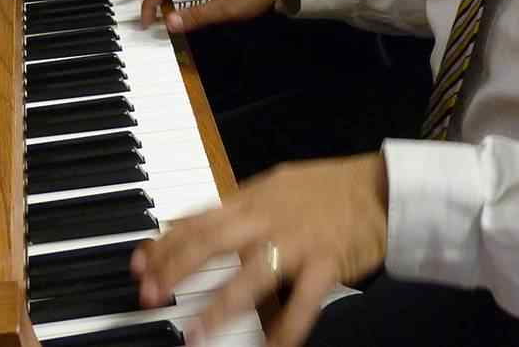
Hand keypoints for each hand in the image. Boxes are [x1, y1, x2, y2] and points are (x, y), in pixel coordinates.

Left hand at [132, 154, 389, 346]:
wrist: (381, 188)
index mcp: (253, 198)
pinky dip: (287, 331)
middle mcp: (269, 217)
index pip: (198, 218)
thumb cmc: (326, 190)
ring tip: (194, 334)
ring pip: (252, 274)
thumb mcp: (275, 186)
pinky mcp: (327, 263)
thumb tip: (191, 221)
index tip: (137, 264)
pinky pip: (303, 303)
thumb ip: (237, 206)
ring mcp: (297, 240)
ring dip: (220, 306)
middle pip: (213, 241)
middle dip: (176, 269)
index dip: (165, 242)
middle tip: (148, 296)